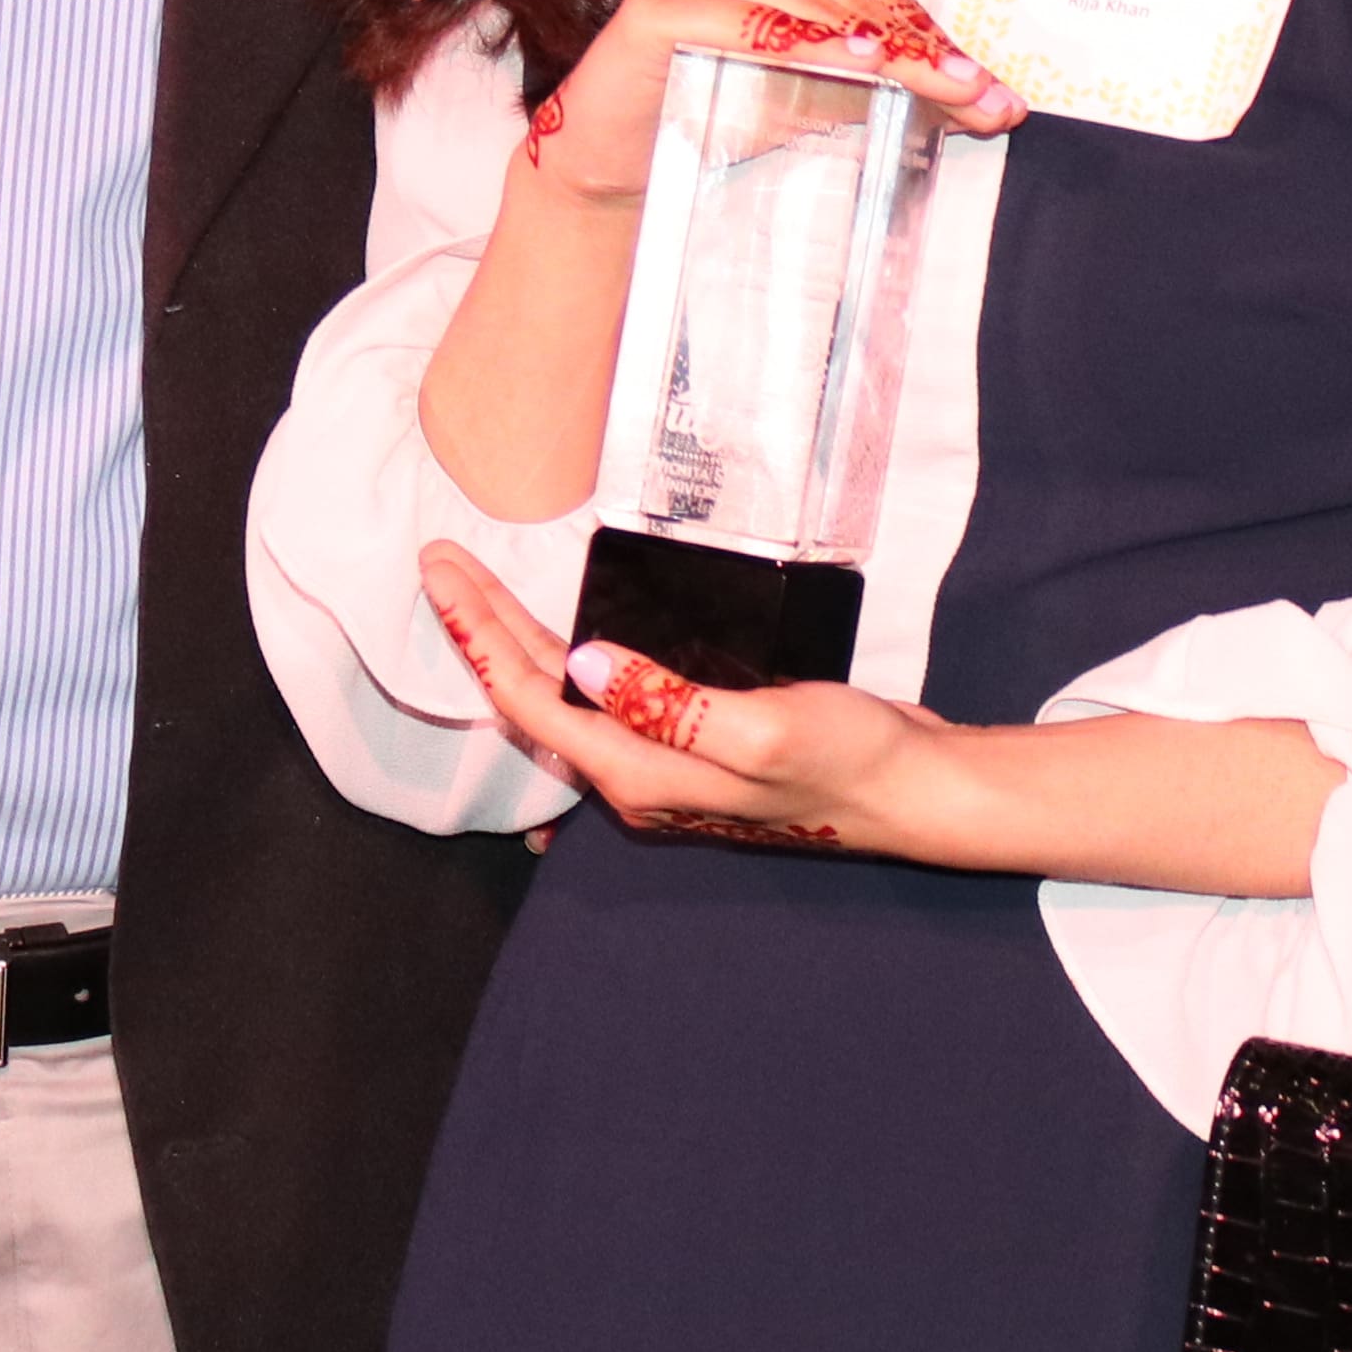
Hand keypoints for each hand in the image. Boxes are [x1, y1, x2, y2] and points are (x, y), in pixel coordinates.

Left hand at [421, 541, 959, 856]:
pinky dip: (568, 654)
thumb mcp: (761, 730)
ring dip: (518, 639)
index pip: (530, 700)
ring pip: (566, 695)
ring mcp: (664, 761)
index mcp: (639, 774)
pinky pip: (605, 694)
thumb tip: (581, 662)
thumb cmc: (848, 761)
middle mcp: (638, 774)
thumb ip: (668, 702)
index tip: (441, 570)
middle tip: (440, 562)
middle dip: (482, 628)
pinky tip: (562, 630)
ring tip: (479, 586)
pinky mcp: (692, 739)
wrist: (911, 790)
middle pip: (534, 696)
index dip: (478, 633)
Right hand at [517, 0, 1019, 207]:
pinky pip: (743, 22)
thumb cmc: (717, 113)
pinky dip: (800, 43)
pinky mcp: (654, 7)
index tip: (991, 90)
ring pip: (804, 3)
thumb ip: (893, 85)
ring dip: (873, 50)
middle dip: (919, 52)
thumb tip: (990, 103)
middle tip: (975, 97)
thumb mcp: (818, 95)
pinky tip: (849, 63)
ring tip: (929, 87)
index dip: (934, 38)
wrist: (616, 162)